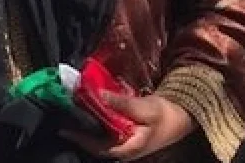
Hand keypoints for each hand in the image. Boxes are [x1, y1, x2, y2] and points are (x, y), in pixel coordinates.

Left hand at [62, 93, 194, 160]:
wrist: (180, 117)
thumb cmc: (164, 115)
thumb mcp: (144, 108)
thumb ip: (121, 103)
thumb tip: (99, 96)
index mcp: (127, 148)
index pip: (98, 147)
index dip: (80, 139)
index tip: (63, 129)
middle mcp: (122, 148)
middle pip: (95, 142)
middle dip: (79, 130)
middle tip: (63, 114)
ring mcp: (123, 142)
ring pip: (99, 136)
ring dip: (86, 124)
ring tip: (71, 109)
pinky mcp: (124, 134)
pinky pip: (105, 129)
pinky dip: (96, 119)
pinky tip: (88, 108)